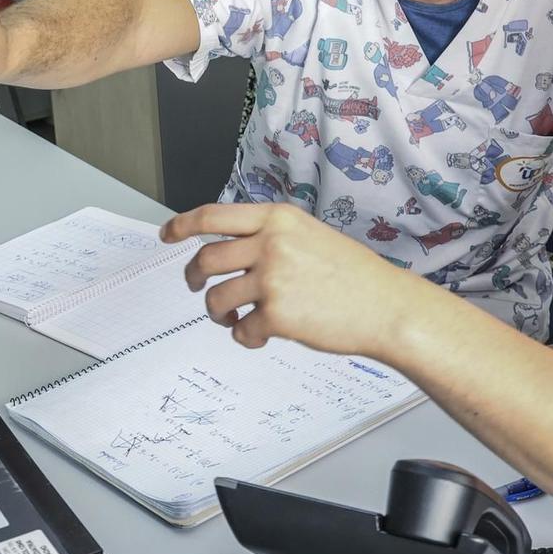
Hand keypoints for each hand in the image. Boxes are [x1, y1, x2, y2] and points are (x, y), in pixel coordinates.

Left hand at [165, 203, 422, 357]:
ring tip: (234, 319)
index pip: (212, 216)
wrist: (387, 307)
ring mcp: (273, 278)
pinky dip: (245, 338)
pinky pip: (241, 330)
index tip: (165, 234)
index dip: (181, 225)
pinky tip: (261, 337)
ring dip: (218, 313)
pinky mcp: (277, 314)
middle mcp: (271, 243)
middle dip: (193, 278)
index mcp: (278, 219)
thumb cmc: (354, 276)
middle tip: (196, 288)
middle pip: (205, 259)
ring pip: (216, 298)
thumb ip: (271, 238)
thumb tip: (229, 252)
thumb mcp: (310, 236)